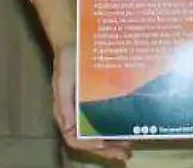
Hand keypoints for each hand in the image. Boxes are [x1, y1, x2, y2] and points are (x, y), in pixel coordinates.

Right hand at [54, 44, 133, 160]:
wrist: (75, 39)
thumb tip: (69, 128)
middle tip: (126, 154)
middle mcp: (77, 115)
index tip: (106, 146)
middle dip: (108, 150)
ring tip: (130, 145)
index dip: (90, 146)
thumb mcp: (63, 79)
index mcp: (66, 113)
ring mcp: (88, 109)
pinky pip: (107, 119)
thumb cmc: (67, 59)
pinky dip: (117, 126)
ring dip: (114, 142)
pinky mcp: (98, 100)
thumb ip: (63, 103)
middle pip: (90, 141)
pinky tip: (130, 127)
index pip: (75, 139)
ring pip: (100, 133)